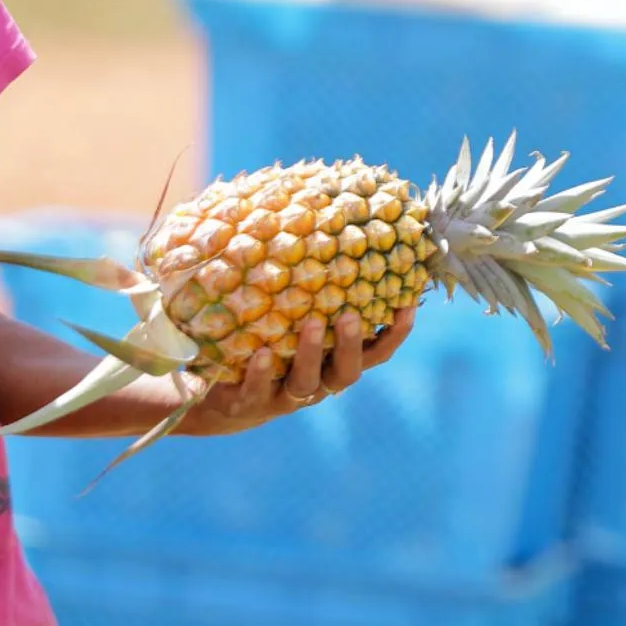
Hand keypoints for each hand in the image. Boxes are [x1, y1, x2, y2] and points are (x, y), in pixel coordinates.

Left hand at [181, 304, 417, 435]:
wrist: (218, 396)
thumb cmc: (261, 343)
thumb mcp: (285, 315)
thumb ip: (306, 287)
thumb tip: (318, 222)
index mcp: (331, 362)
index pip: (374, 353)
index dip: (394, 334)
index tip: (407, 305)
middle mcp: (315, 382)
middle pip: (346, 373)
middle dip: (352, 345)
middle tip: (350, 315)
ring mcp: (282, 397)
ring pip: (307, 383)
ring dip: (312, 353)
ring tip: (311, 323)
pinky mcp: (247, 403)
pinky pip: (257, 392)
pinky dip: (260, 374)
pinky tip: (260, 353)